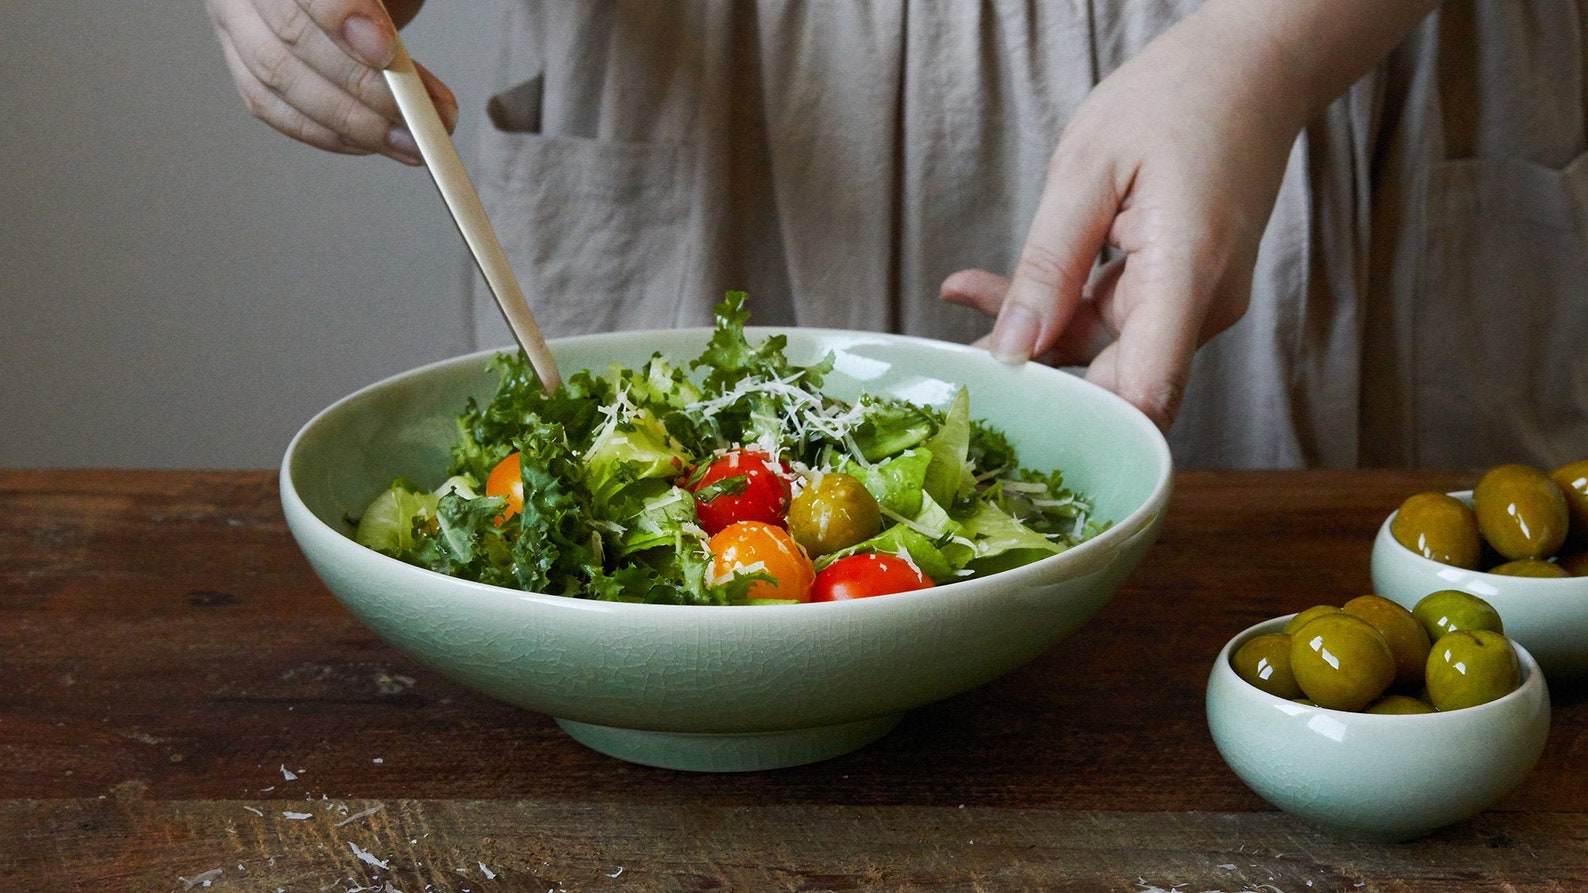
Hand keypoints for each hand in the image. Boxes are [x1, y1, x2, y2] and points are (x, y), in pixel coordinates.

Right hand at [204, 0, 452, 164]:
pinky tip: (368, 141)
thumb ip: (383, 9)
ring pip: (276, 81)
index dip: (340, 17)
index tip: (385, 51)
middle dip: (362, 87)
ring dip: (350, 122)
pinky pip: (272, 107)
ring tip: (406, 140)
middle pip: (290, 39)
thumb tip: (388, 53)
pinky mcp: (242, 62)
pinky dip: (324, 131)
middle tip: (417, 113)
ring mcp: (234, 22)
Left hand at [943, 0, 1438, 429]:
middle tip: (962, 357)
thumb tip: (1014, 346)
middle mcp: (1202, 305)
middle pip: (1114, 381)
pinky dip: (1059, 306)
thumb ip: (1049, 262)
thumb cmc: (1180, 97)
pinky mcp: (1180, 294)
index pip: (1145, 395)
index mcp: (1188, 273)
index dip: (1083, 425)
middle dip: (1035, 375)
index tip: (1013, 418)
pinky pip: (1112, 318)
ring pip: (1103, 349)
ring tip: (967, 296)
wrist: (1253, 67)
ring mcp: (1194, 304)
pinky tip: (998, 288)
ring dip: (1034, 332)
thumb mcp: (1087, 169)